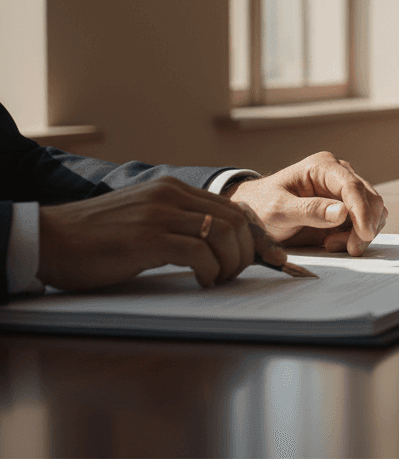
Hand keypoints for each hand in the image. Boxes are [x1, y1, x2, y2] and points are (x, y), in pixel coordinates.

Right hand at [36, 177, 287, 290]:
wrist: (49, 239)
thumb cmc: (97, 239)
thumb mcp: (146, 220)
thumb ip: (180, 223)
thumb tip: (221, 245)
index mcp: (174, 189)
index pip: (233, 209)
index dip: (258, 237)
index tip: (274, 260)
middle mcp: (171, 195)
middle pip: (237, 221)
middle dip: (249, 253)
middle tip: (238, 277)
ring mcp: (160, 214)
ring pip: (224, 235)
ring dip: (231, 265)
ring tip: (219, 281)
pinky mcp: (148, 238)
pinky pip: (199, 253)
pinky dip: (211, 272)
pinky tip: (203, 284)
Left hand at [226, 151, 385, 255]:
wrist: (255, 214)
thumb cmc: (261, 206)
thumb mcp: (278, 209)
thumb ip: (309, 210)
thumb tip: (342, 212)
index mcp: (323, 167)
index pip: (352, 186)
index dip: (362, 210)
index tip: (364, 234)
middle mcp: (339, 175)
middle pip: (370, 199)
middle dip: (365, 226)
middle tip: (350, 248)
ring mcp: (345, 192)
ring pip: (373, 212)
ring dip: (361, 233)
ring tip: (331, 244)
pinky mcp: (347, 210)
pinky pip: (364, 223)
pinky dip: (357, 237)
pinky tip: (332, 242)